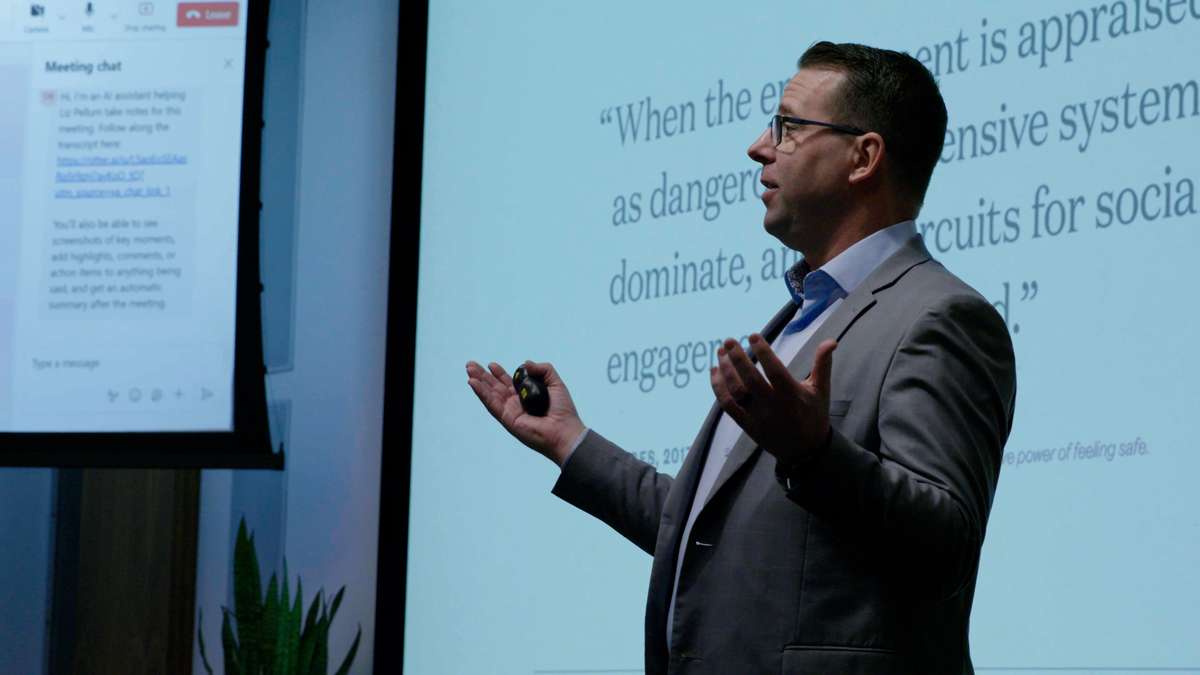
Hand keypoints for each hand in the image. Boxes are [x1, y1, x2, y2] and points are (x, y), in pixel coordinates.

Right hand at [466, 360, 585, 465]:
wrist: (565, 431)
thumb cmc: (563, 410)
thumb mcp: (555, 382)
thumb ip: (543, 369)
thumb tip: (525, 363)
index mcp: (526, 396)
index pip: (508, 383)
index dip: (499, 373)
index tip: (491, 364)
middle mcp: (516, 404)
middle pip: (495, 387)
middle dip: (483, 376)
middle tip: (471, 364)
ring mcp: (510, 412)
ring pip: (490, 394)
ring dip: (479, 382)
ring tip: (469, 370)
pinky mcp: (507, 419)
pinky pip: (492, 404)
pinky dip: (481, 393)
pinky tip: (473, 383)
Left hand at [709, 334, 836, 464]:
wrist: (804, 451)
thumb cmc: (813, 415)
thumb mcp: (821, 391)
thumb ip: (823, 364)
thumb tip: (831, 341)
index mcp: (792, 397)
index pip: (775, 372)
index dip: (763, 353)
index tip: (752, 336)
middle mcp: (773, 407)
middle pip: (750, 381)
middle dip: (737, 359)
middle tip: (729, 341)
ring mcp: (757, 417)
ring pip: (736, 392)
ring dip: (726, 370)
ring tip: (721, 352)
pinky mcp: (746, 424)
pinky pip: (727, 405)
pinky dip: (718, 387)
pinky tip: (715, 370)